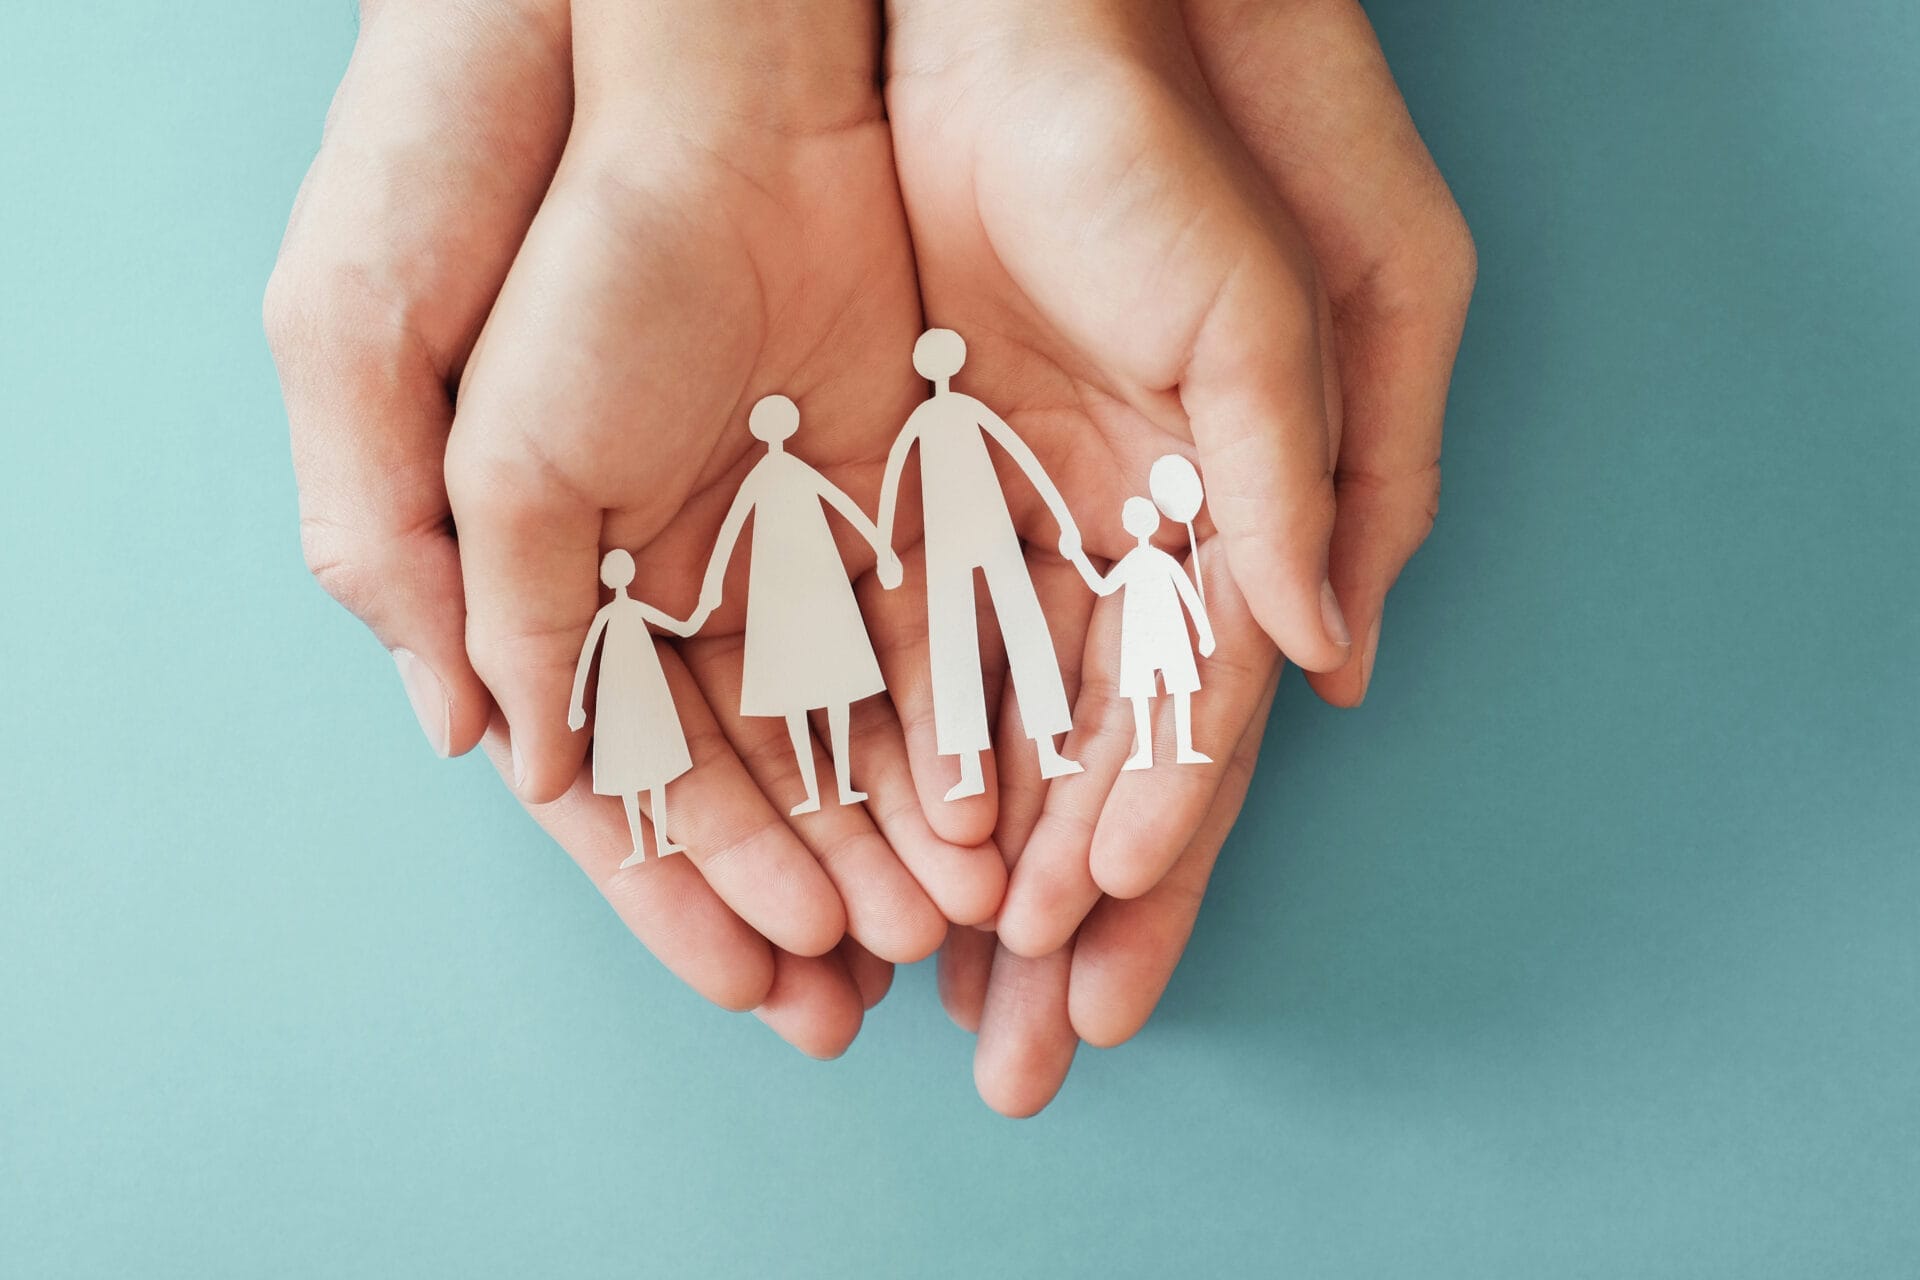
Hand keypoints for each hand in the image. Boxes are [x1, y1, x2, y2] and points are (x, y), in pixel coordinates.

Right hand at [267, 0, 933, 1060]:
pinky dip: (954, 730)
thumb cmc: (580, 267)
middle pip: (748, 789)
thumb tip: (510, 763)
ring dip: (887, 835)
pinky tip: (990, 815)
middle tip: (860, 994)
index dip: (685, 894)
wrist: (724, 123)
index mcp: (572, 603)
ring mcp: (792, 557)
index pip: (628, 793)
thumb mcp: (495, 445)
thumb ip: (486, 609)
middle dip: (803, 892)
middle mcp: (685, 600)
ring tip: (939, 931)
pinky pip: (926, 642)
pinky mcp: (887, 504)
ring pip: (848, 735)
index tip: (754, 984)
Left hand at [886, 0, 1472, 1110]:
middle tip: (1024, 1042)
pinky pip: (889, 636)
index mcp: (1215, 525)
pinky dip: (873, 736)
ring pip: (985, 723)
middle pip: (1086, 758)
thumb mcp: (1256, 322)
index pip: (1189, 721)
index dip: (1155, 836)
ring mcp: (1012, 524)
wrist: (1008, 53)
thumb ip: (1289, 490)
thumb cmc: (1158, 170)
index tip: (1101, 940)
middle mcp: (1114, 547)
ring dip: (961, 853)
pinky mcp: (909, 485)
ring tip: (927, 976)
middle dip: (1057, 901)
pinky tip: (853, 833)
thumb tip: (1334, 658)